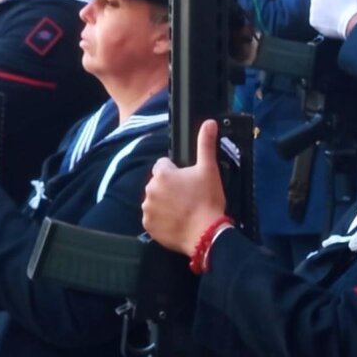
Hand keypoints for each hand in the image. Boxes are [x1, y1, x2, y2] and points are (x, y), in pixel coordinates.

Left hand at [142, 120, 227, 254]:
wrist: (206, 234)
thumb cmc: (208, 200)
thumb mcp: (209, 169)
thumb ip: (206, 144)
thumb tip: (209, 122)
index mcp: (162, 174)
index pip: (164, 166)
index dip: (177, 172)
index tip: (189, 183)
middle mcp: (150, 189)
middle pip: (159, 183)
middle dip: (170, 188)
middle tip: (188, 198)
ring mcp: (147, 208)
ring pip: (155, 200)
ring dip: (165, 203)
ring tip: (183, 211)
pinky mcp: (148, 225)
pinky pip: (153, 218)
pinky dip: (161, 220)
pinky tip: (176, 222)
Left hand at [310, 0, 356, 37]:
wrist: (352, 22)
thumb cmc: (351, 1)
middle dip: (327, 0)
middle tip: (339, 4)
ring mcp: (312, 12)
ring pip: (318, 8)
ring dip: (325, 10)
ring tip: (337, 13)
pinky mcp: (313, 22)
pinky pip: (317, 19)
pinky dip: (323, 20)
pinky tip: (332, 20)